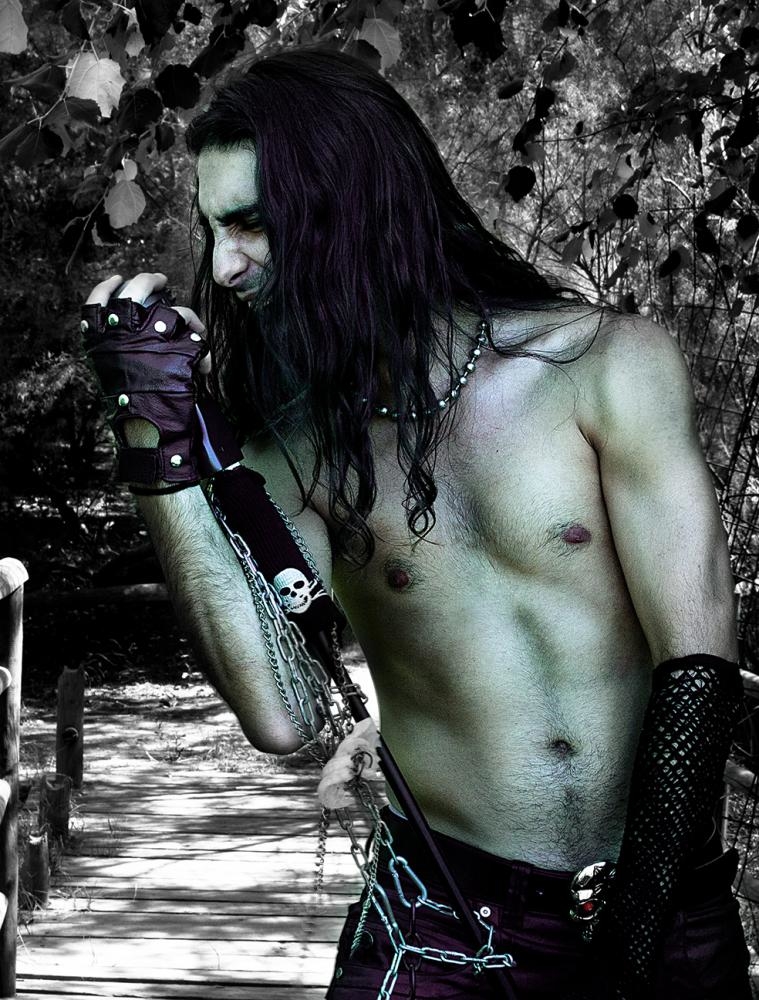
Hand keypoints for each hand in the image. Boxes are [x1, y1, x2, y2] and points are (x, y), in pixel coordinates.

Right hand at [82, 271, 240, 486]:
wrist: (150, 435)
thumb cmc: (134, 409)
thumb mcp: (115, 373)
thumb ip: (119, 346)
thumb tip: (137, 318)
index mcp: (101, 343)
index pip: (94, 304)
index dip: (106, 289)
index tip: (116, 280)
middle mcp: (122, 336)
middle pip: (136, 291)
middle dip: (150, 281)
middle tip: (161, 282)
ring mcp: (151, 342)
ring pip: (173, 311)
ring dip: (188, 318)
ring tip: (194, 328)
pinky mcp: (179, 353)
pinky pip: (196, 340)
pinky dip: (203, 353)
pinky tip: (203, 367)